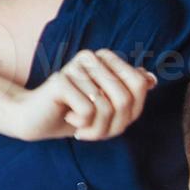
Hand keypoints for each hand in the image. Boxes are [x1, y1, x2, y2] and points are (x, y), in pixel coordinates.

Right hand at [5, 48, 155, 141]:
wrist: (38, 119)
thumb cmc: (78, 114)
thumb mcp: (110, 108)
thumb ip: (131, 94)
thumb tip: (151, 79)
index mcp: (107, 59)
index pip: (140, 84)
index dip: (132, 111)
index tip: (114, 121)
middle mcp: (92, 57)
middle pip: (125, 98)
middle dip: (114, 125)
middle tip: (95, 131)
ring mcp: (75, 66)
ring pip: (107, 108)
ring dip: (96, 129)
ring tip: (82, 128)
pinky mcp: (61, 80)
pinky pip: (88, 110)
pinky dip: (82, 124)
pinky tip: (69, 117)